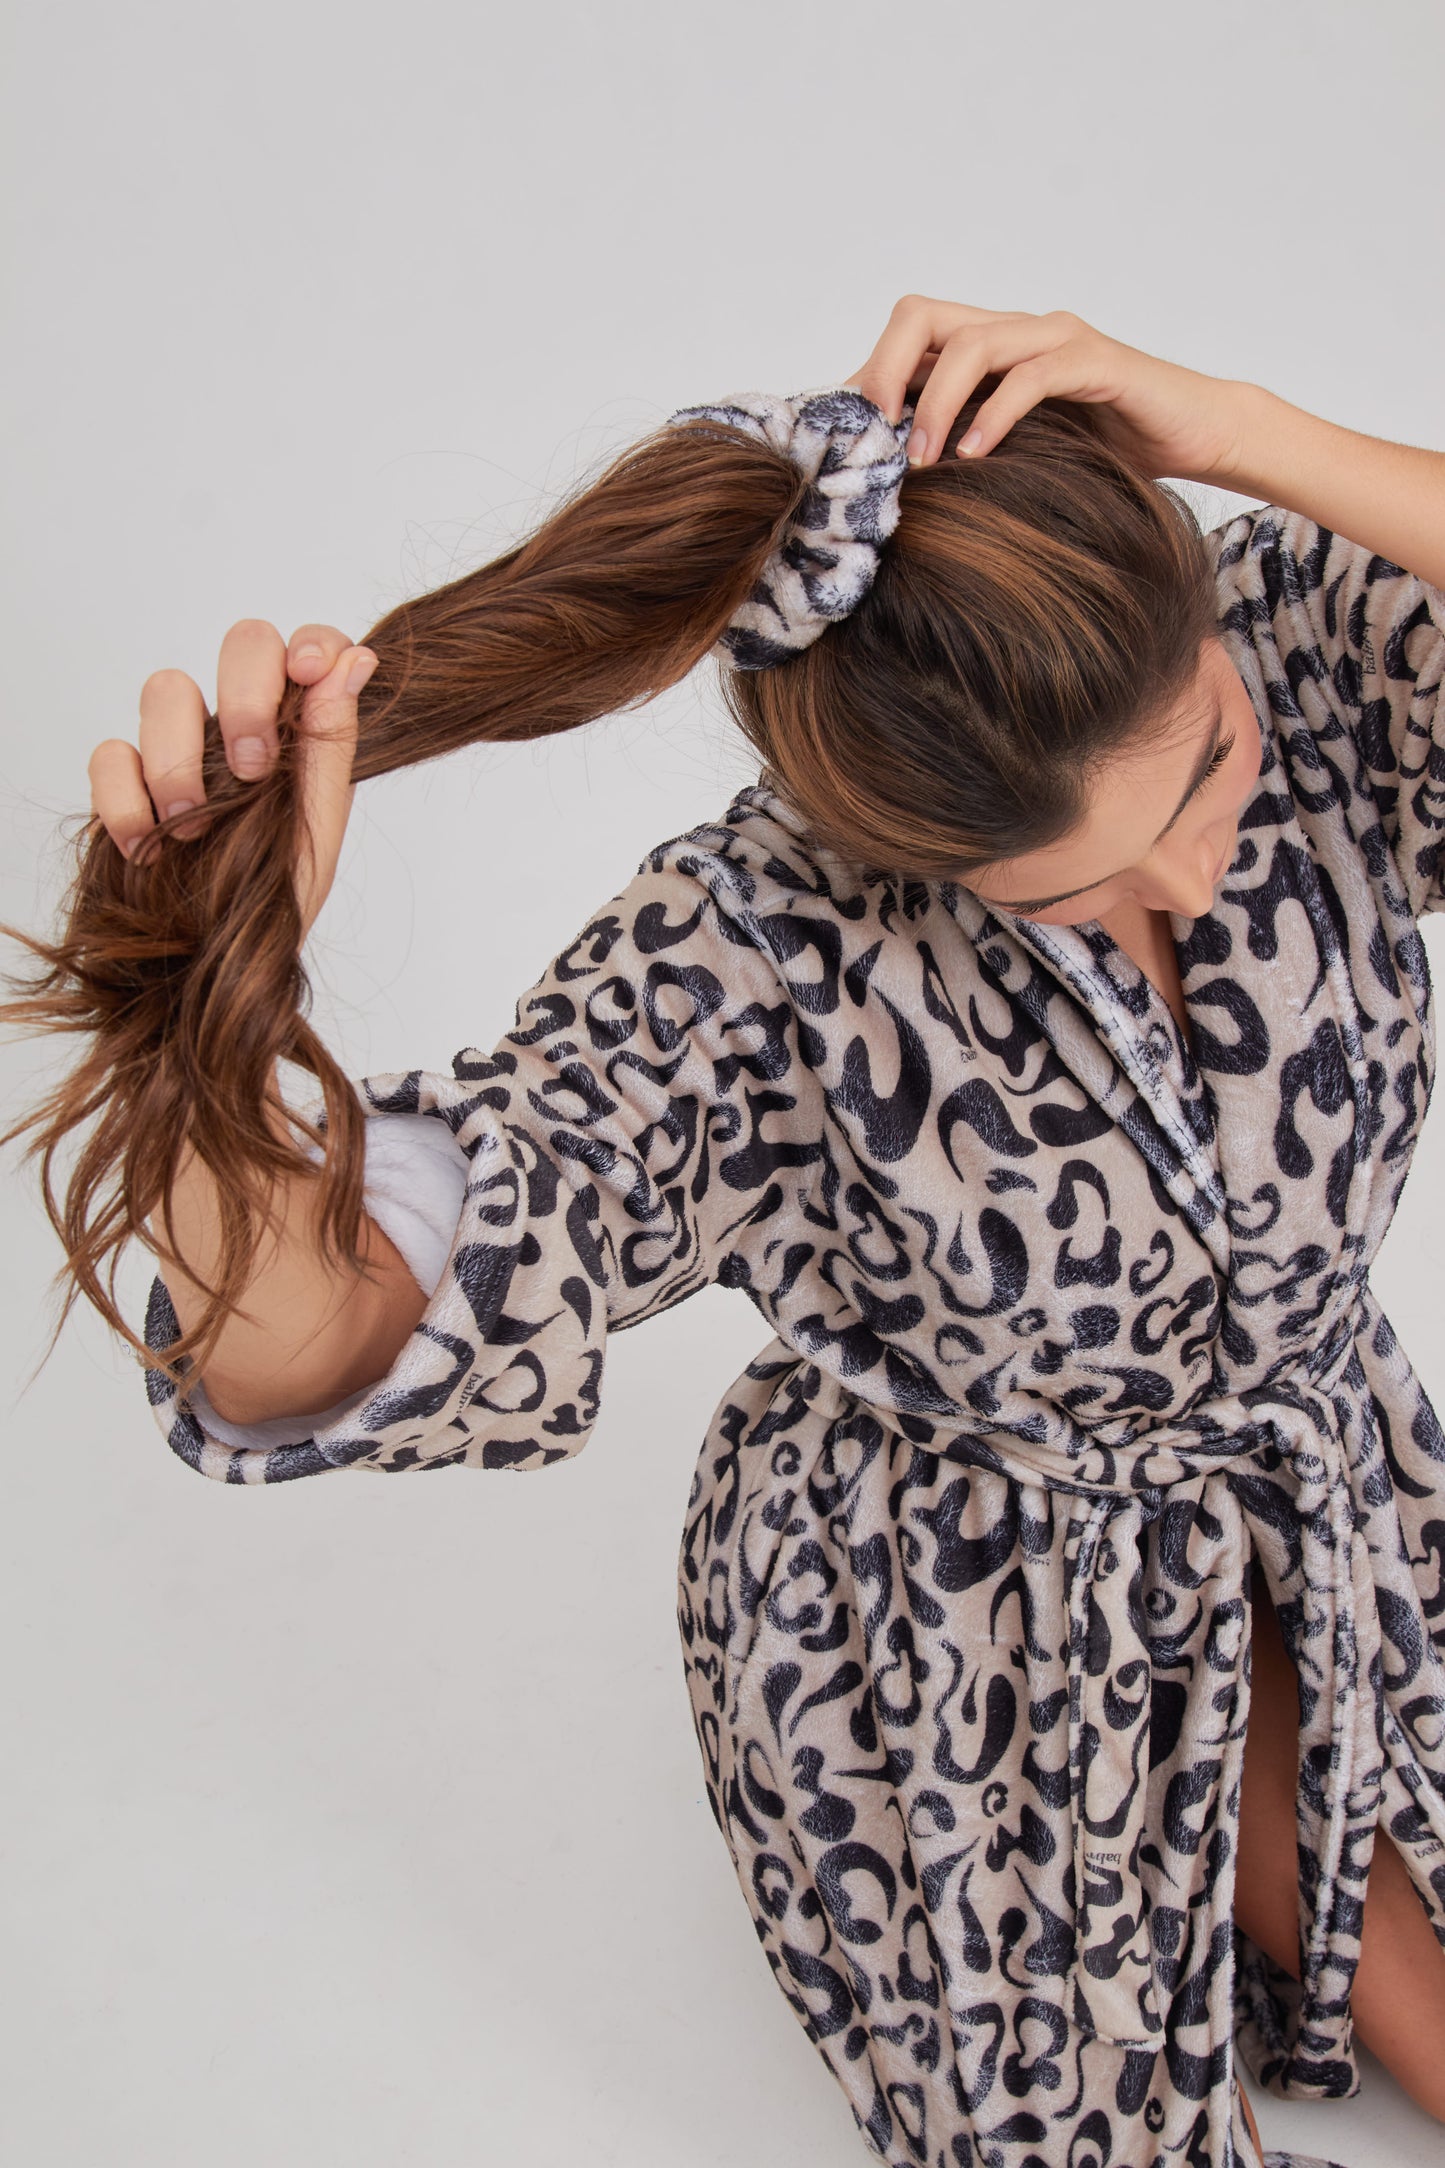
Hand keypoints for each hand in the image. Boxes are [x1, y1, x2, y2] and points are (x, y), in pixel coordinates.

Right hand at [88, 620, 377, 940]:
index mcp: (299, 731)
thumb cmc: (276, 898)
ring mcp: (181, 748)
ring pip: (167, 689)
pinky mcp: (126, 783)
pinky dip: (126, 799)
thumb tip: (357, 661)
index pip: (307, 650)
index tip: (308, 669)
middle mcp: (240, 726)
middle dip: (247, 694)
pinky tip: (149, 846)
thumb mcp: (320, 825)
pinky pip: (111, 754)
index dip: (309, 641)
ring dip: (182, 757)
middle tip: (253, 768)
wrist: (218, 967)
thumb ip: (332, 742)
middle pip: (242, 645)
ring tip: (195, 826)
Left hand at [846, 295, 1251, 485]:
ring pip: (971, 344)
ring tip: (921, 461)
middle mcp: (1017, 329)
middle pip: (923, 317)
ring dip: (935, 403)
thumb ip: (965, 447)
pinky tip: (976, 457)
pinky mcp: (1096, 361)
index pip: (908, 335)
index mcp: (991, 346)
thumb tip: (893, 489)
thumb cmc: (1104, 449)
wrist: (1194, 432)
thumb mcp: (1017, 452)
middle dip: (884, 373)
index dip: (869, 378)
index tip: (847, 438)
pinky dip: (997, 416)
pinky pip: (1033, 376)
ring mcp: (1056, 338)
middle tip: (870, 437)